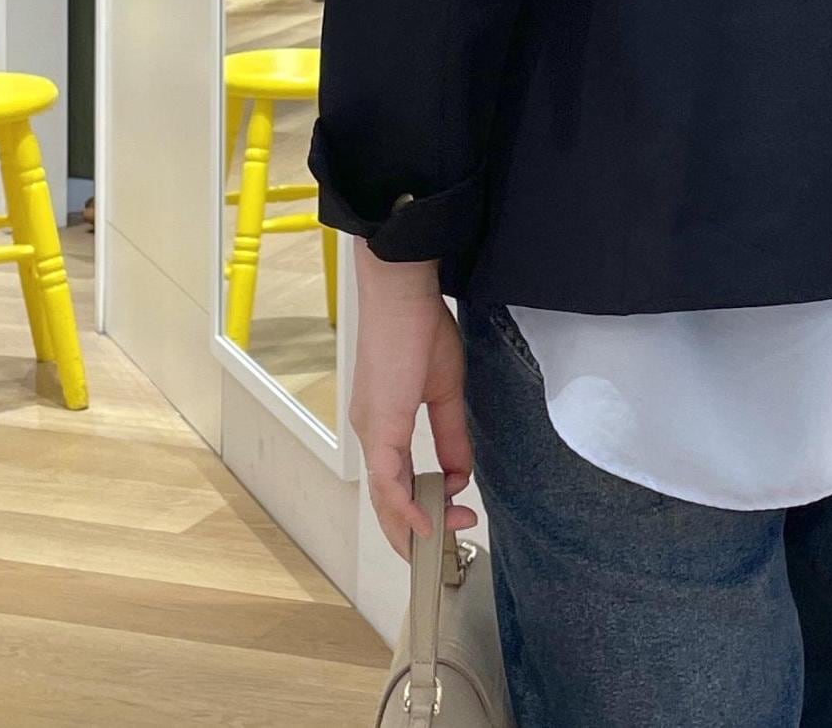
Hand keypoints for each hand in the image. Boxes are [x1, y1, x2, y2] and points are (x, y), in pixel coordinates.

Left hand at [349, 242, 478, 558]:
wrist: (401, 292)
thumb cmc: (420, 327)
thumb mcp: (445, 389)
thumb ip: (450, 435)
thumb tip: (459, 474)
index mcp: (384, 424)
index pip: (399, 482)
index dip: (425, 506)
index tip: (459, 511)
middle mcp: (372, 433)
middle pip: (388, 501)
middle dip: (419, 528)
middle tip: (453, 539)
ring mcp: (372, 432)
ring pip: (386, 497)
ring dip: (416, 523)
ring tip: (447, 537)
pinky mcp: (380, 425)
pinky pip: (389, 480)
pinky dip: (406, 507)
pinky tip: (425, 524)